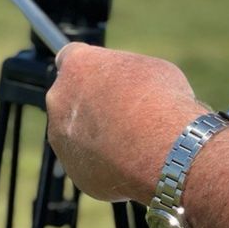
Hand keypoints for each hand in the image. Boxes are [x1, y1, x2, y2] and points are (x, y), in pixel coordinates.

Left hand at [45, 42, 207, 201]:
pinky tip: (129, 161)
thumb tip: (122, 84)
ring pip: (74, 132)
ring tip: (130, 139)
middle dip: (89, 102)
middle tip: (120, 110)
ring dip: (94, 134)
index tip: (101, 76)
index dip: (88, 68)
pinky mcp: (74, 170)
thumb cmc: (163, 102)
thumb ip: (122, 74)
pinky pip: (86, 162)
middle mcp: (59, 99)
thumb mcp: (149, 68)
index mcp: (77, 66)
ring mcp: (62, 138)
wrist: (169, 152)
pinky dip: (102, 162)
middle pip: (68, 97)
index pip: (69, 57)